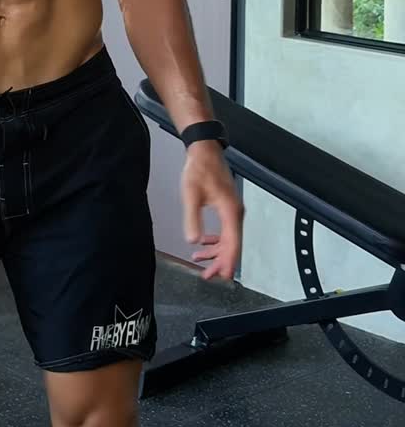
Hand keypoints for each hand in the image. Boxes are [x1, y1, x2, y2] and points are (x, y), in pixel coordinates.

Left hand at [180, 140, 242, 280]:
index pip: (232, 243)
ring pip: (229, 238)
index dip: (228, 261)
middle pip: (232, 244)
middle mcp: (235, 212)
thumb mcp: (191, 195)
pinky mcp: (228, 206)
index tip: (223, 276)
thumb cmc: (199, 169)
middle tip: (207, 275)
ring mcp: (233, 210)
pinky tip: (204, 243)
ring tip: (200, 261)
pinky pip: (226, 229)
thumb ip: (193, 218)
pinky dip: (216, 240)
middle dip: (220, 261)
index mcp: (230, 211)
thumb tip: (194, 241)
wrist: (204, 150)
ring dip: (216, 251)